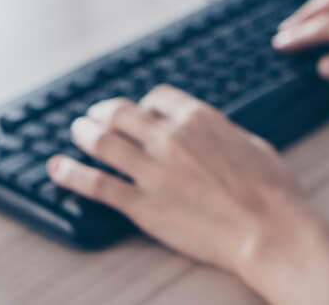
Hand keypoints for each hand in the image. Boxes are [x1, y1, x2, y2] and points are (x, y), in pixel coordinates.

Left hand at [49, 87, 328, 304]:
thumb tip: (212, 133)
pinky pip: (96, 184)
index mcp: (198, 118)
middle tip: (93, 114)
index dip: (143, 104)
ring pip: (103, 142)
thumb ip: (222, 133)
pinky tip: (56, 169)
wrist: (270, 230)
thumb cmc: (272, 192)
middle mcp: (169, 137)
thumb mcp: (251, 144)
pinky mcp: (142, 205)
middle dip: (103, 111)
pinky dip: (71, 174)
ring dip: (83, 133)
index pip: (156, 98)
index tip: (139, 110)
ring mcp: (152, 170)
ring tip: (75, 131)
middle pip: (121, 113)